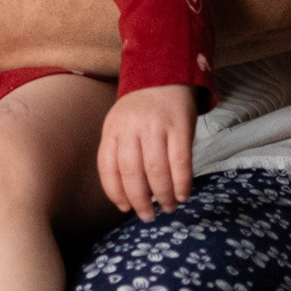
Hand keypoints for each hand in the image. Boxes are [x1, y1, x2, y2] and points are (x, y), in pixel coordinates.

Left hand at [97, 84, 195, 218]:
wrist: (165, 75)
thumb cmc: (141, 110)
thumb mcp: (120, 124)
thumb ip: (120, 152)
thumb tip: (127, 194)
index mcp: (113, 129)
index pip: (108, 167)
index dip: (115, 192)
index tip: (125, 208)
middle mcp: (131, 128)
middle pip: (131, 172)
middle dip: (140, 200)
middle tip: (148, 216)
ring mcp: (156, 126)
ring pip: (156, 170)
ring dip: (163, 195)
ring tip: (168, 207)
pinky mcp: (180, 126)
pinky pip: (180, 161)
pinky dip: (181, 183)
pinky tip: (182, 195)